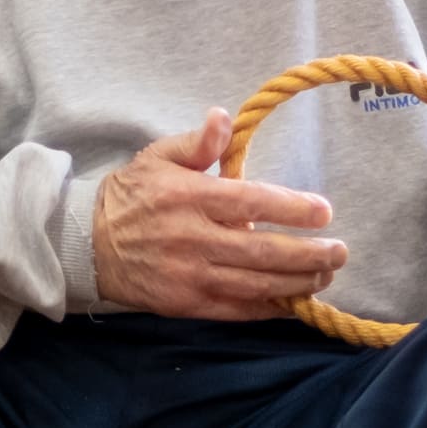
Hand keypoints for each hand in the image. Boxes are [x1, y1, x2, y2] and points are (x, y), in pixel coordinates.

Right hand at [90, 111, 350, 318]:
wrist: (86, 245)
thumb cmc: (131, 196)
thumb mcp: (158, 157)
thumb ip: (197, 142)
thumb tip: (222, 117)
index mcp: (189, 196)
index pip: (251, 202)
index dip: (292, 208)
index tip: (324, 211)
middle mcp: (193, 238)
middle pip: (262, 251)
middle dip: (308, 254)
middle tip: (340, 252)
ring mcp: (191, 275)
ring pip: (256, 284)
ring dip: (297, 283)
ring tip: (325, 276)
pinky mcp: (187, 304)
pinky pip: (238, 310)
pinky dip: (269, 308)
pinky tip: (294, 302)